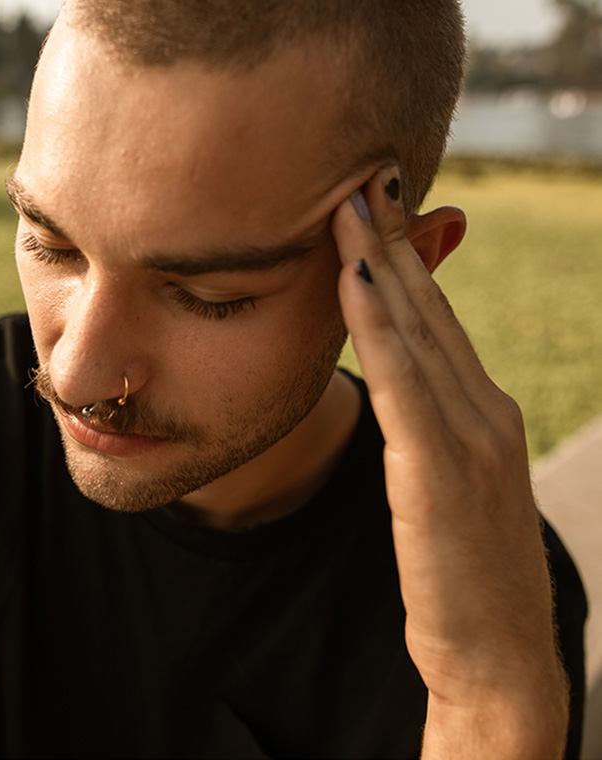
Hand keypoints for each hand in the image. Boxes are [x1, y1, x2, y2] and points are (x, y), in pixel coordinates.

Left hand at [331, 166, 568, 758]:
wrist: (498, 654)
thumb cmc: (463, 571)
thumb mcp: (451, 484)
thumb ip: (430, 432)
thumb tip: (400, 392)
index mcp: (480, 412)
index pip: (435, 320)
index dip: (405, 260)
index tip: (375, 207)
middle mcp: (483, 410)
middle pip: (429, 310)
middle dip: (393, 241)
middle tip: (363, 176)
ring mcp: (470, 437)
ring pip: (417, 333)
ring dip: (381, 264)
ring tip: (351, 204)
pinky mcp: (443, 473)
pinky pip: (405, 385)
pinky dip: (380, 329)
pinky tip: (355, 281)